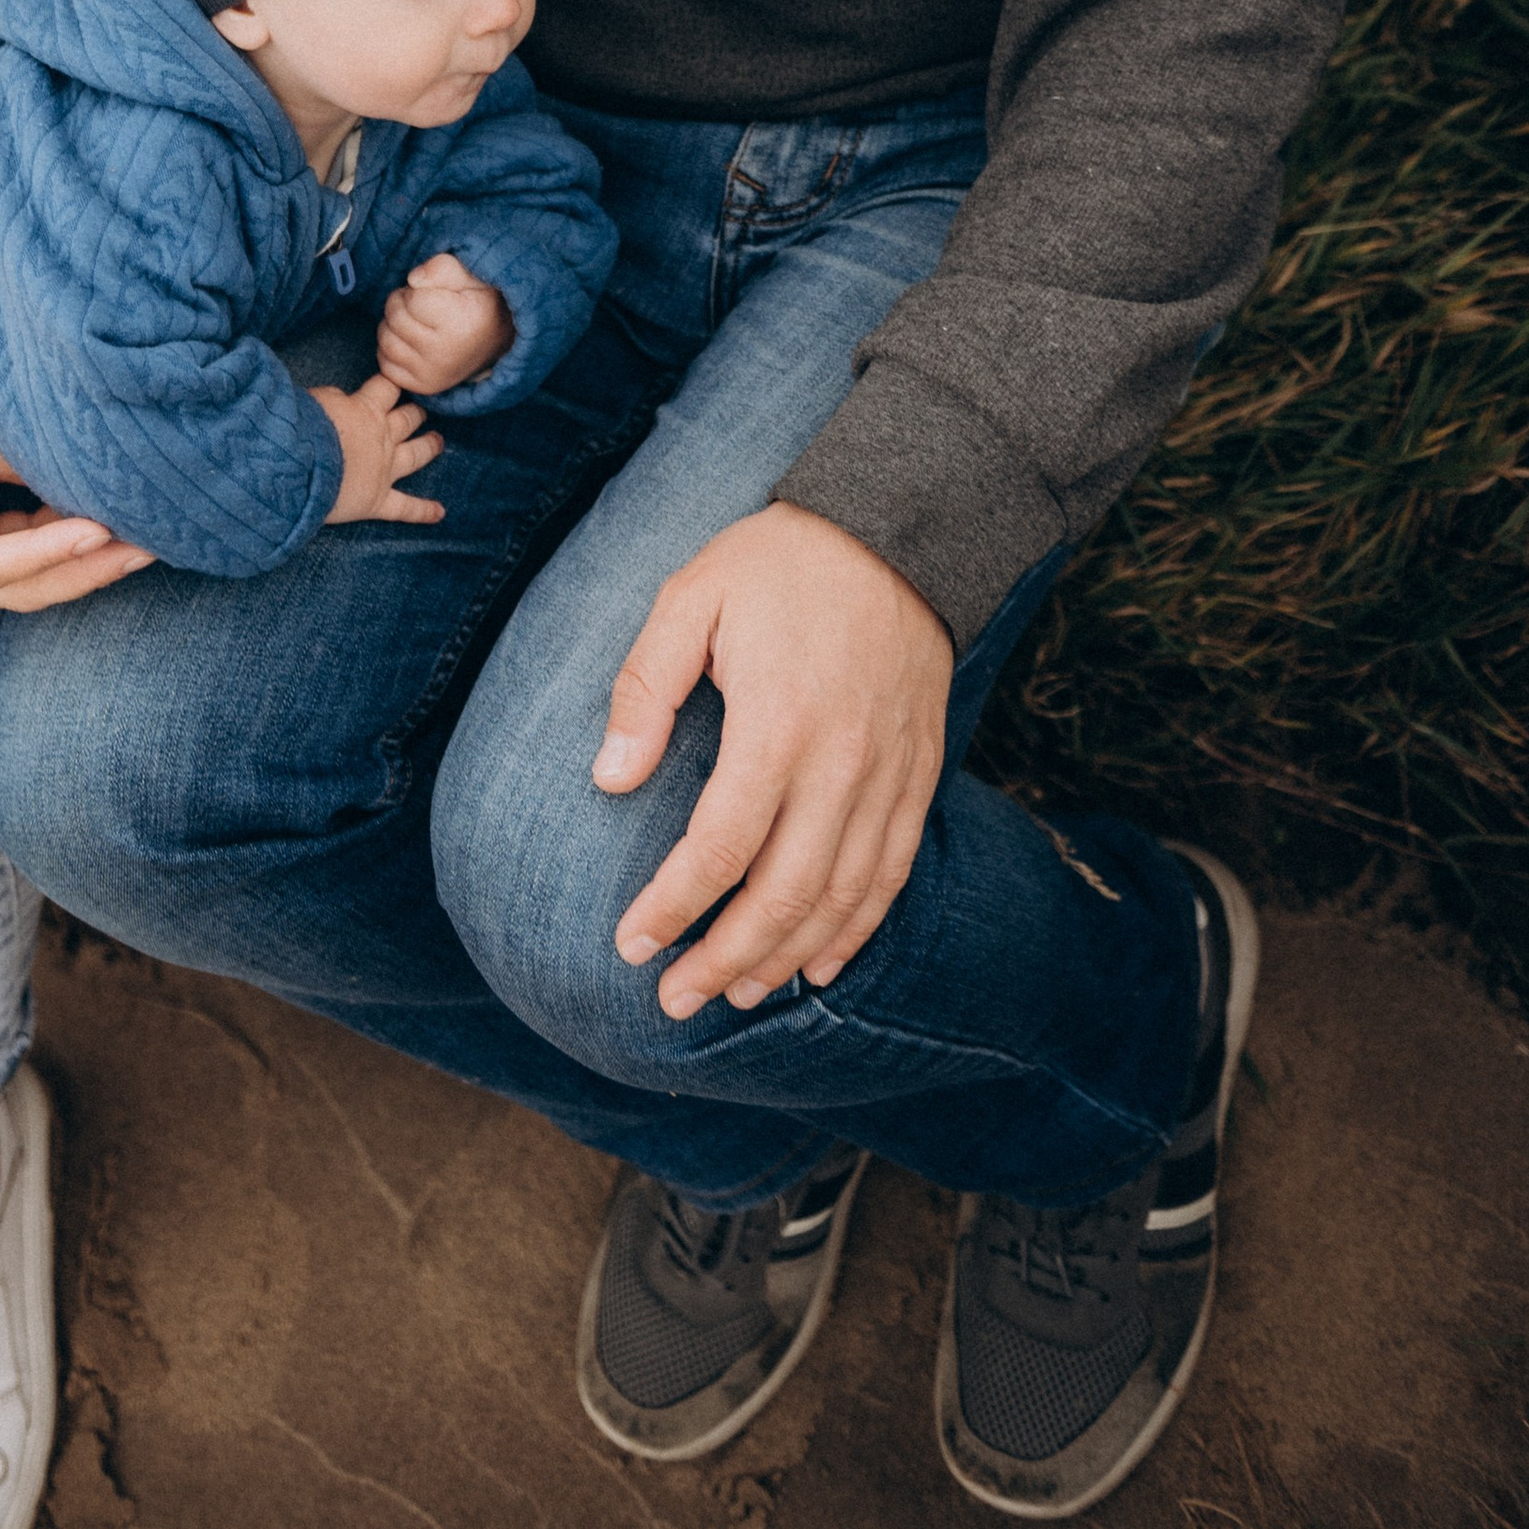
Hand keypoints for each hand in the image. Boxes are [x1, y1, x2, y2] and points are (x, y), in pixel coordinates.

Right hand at [0, 369, 155, 606]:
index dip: (43, 553)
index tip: (98, 530)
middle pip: (23, 583)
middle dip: (87, 568)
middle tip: (157, 538)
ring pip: (26, 567)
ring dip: (83, 553)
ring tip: (150, 524)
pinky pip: (14, 537)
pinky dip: (58, 526)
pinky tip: (100, 499)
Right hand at [314, 373, 445, 526]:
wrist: (300, 466)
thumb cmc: (301, 429)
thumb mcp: (315, 399)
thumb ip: (333, 398)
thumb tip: (342, 399)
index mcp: (365, 410)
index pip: (387, 387)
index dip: (394, 382)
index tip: (400, 377)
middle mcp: (382, 438)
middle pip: (407, 419)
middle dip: (416, 413)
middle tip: (423, 409)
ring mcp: (384, 470)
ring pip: (415, 455)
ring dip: (428, 447)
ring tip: (438, 441)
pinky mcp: (377, 501)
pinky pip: (404, 508)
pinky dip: (422, 511)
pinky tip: (439, 513)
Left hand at [376, 251, 513, 397]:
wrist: (494, 342)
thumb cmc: (476, 303)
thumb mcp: (468, 276)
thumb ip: (441, 267)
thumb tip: (413, 279)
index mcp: (461, 323)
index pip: (413, 298)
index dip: (416, 289)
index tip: (430, 293)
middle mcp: (446, 354)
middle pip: (396, 318)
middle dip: (399, 302)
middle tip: (415, 302)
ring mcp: (433, 374)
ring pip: (386, 341)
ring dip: (390, 324)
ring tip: (410, 319)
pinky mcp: (423, 386)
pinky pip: (385, 365)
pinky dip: (388, 349)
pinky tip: (406, 340)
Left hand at [596, 499, 952, 1010]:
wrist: (900, 528)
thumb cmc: (779, 562)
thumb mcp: (691, 598)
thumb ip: (645, 689)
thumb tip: (609, 780)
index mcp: (778, 723)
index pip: (721, 845)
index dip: (673, 905)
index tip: (631, 943)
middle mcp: (841, 763)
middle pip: (784, 892)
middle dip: (725, 958)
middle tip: (675, 1000)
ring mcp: (889, 775)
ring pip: (841, 896)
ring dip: (786, 956)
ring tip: (736, 994)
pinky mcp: (920, 775)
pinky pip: (892, 872)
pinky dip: (858, 928)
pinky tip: (820, 963)